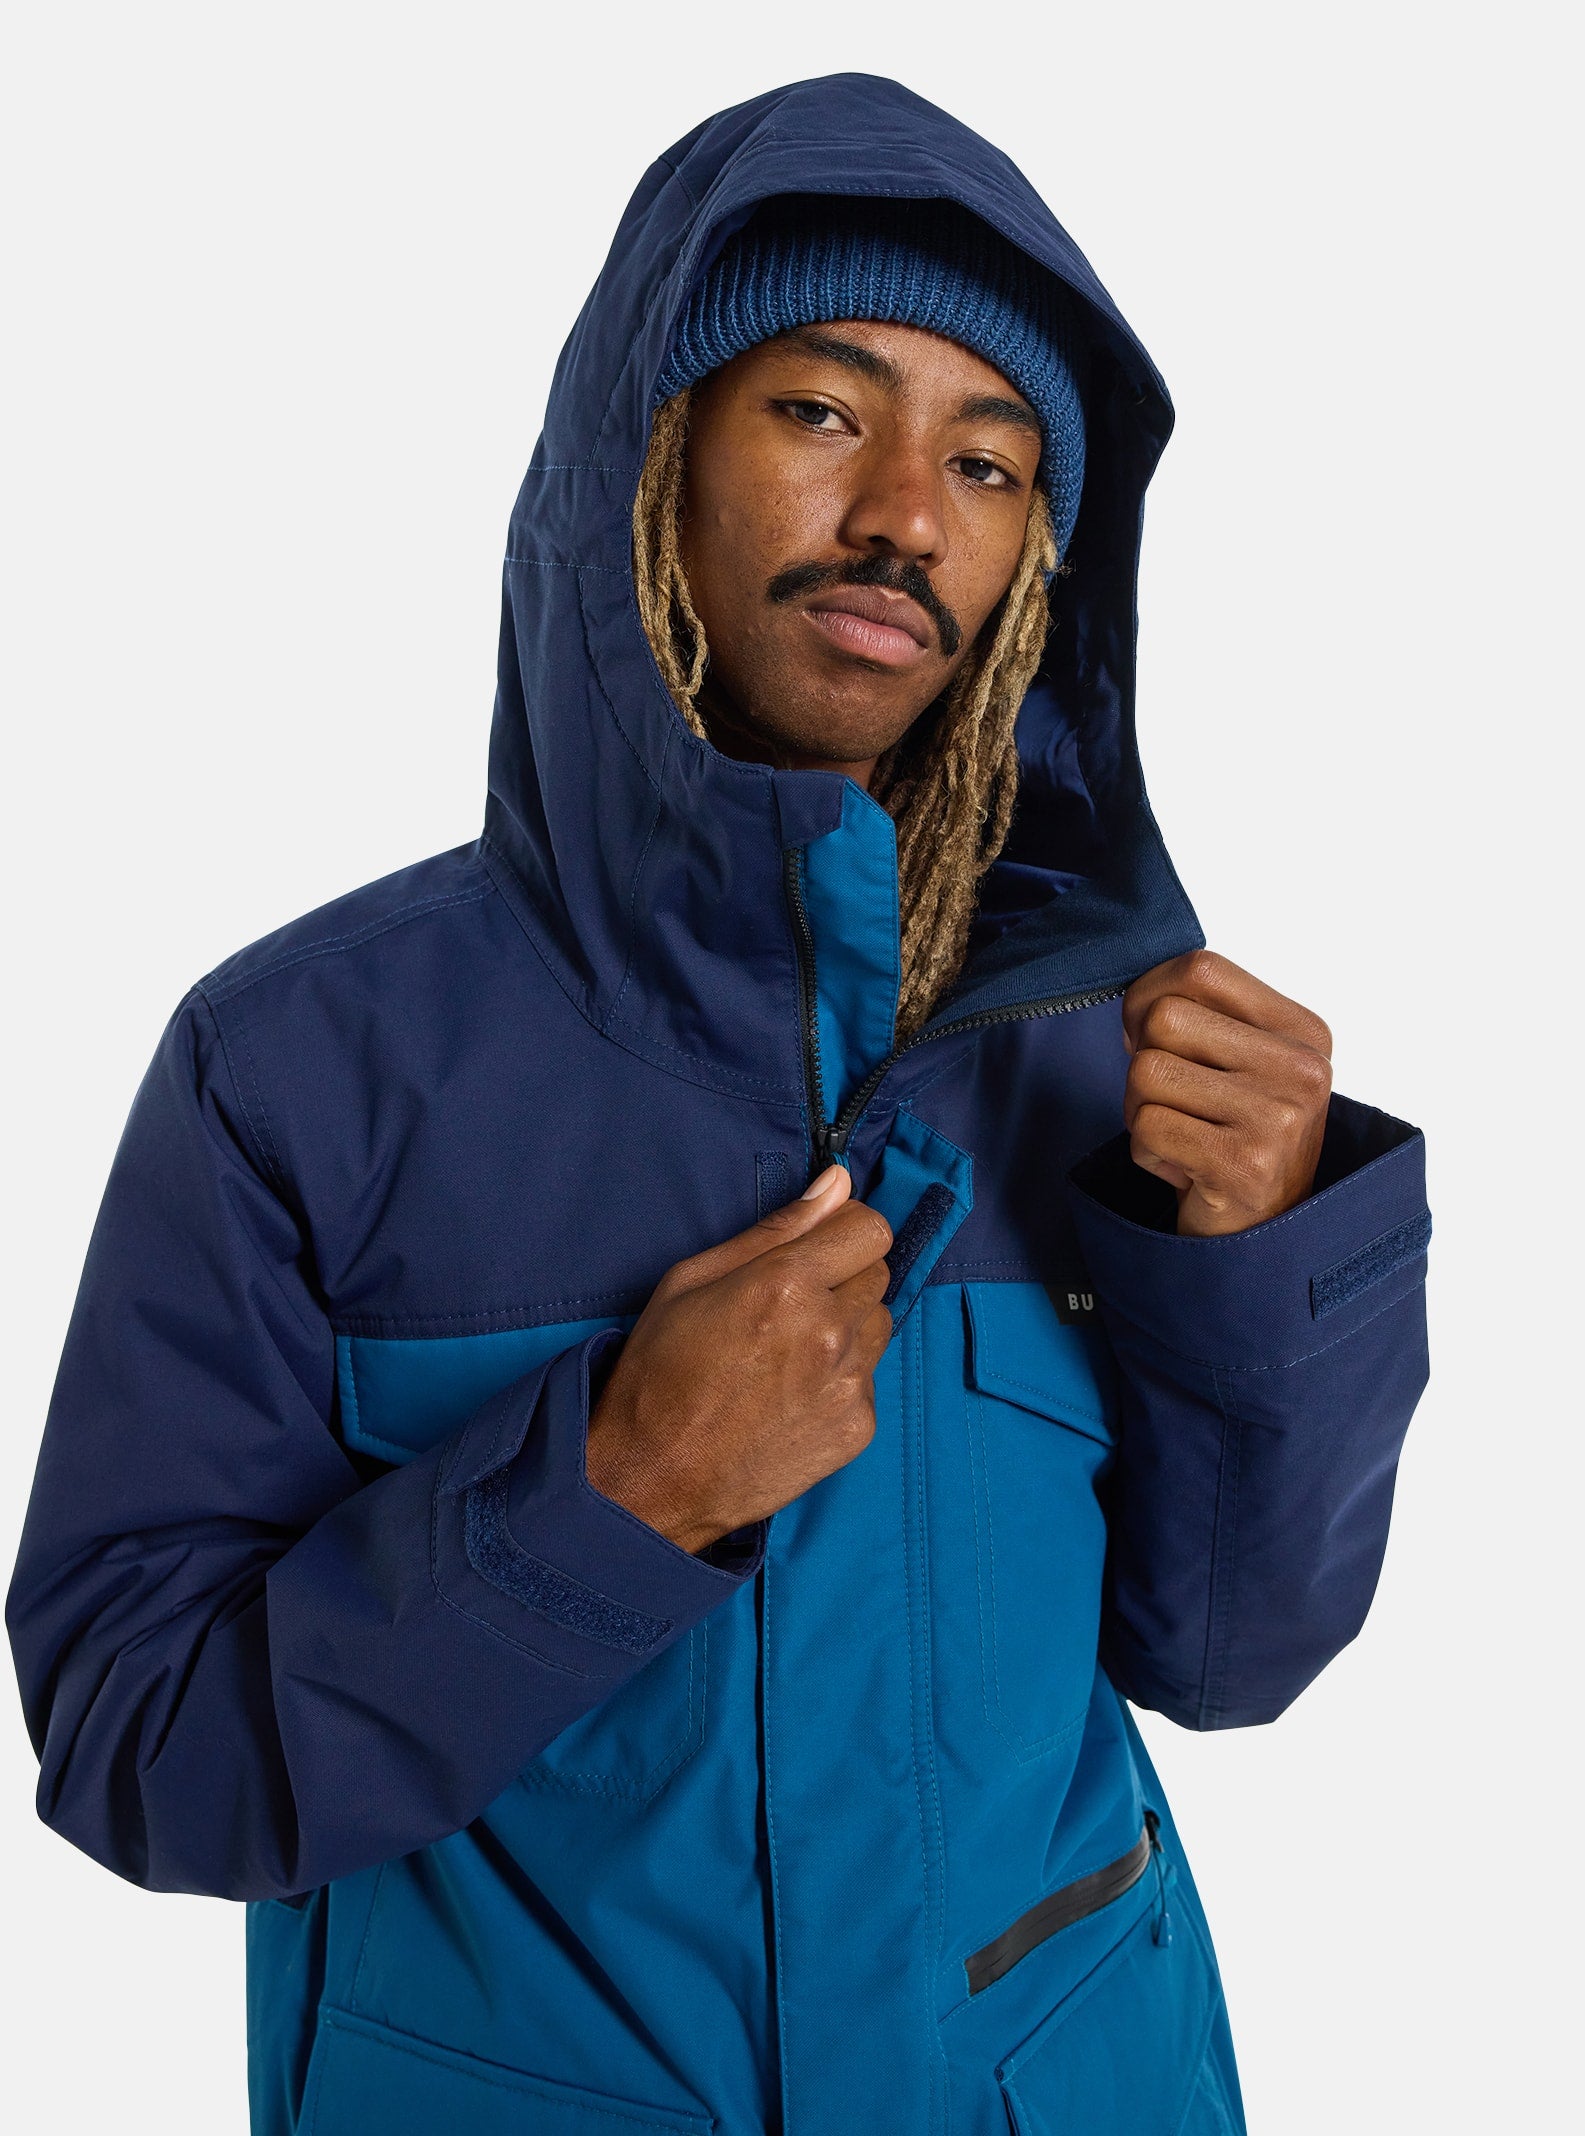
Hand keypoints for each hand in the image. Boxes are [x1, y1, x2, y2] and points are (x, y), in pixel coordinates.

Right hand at [585, 1166, 892, 1553]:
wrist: (653, 1479)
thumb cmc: (660, 1374)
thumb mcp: (693, 1280)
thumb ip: (775, 1228)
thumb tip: (836, 1182)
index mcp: (788, 1283)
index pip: (871, 1228)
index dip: (843, 1231)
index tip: (817, 1248)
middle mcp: (831, 1331)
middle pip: (878, 1274)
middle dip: (842, 1278)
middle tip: (788, 1306)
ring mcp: (849, 1384)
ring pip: (879, 1325)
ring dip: (847, 1327)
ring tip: (788, 1353)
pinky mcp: (857, 1428)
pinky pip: (869, 1379)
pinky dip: (840, 1380)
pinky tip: (791, 1395)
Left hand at [1122, 950, 1332, 1237]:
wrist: (1258, 1234)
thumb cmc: (1235, 1137)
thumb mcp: (1237, 1061)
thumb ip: (1199, 1013)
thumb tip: (1133, 997)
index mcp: (1304, 1031)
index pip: (1201, 968)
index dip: (1148, 995)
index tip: (1146, 1034)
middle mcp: (1302, 1070)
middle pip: (1164, 1019)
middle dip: (1143, 1062)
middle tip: (1172, 1102)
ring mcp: (1278, 1118)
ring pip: (1146, 1072)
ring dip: (1142, 1111)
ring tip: (1183, 1137)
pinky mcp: (1245, 1166)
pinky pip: (1147, 1127)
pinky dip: (1147, 1152)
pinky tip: (1184, 1169)